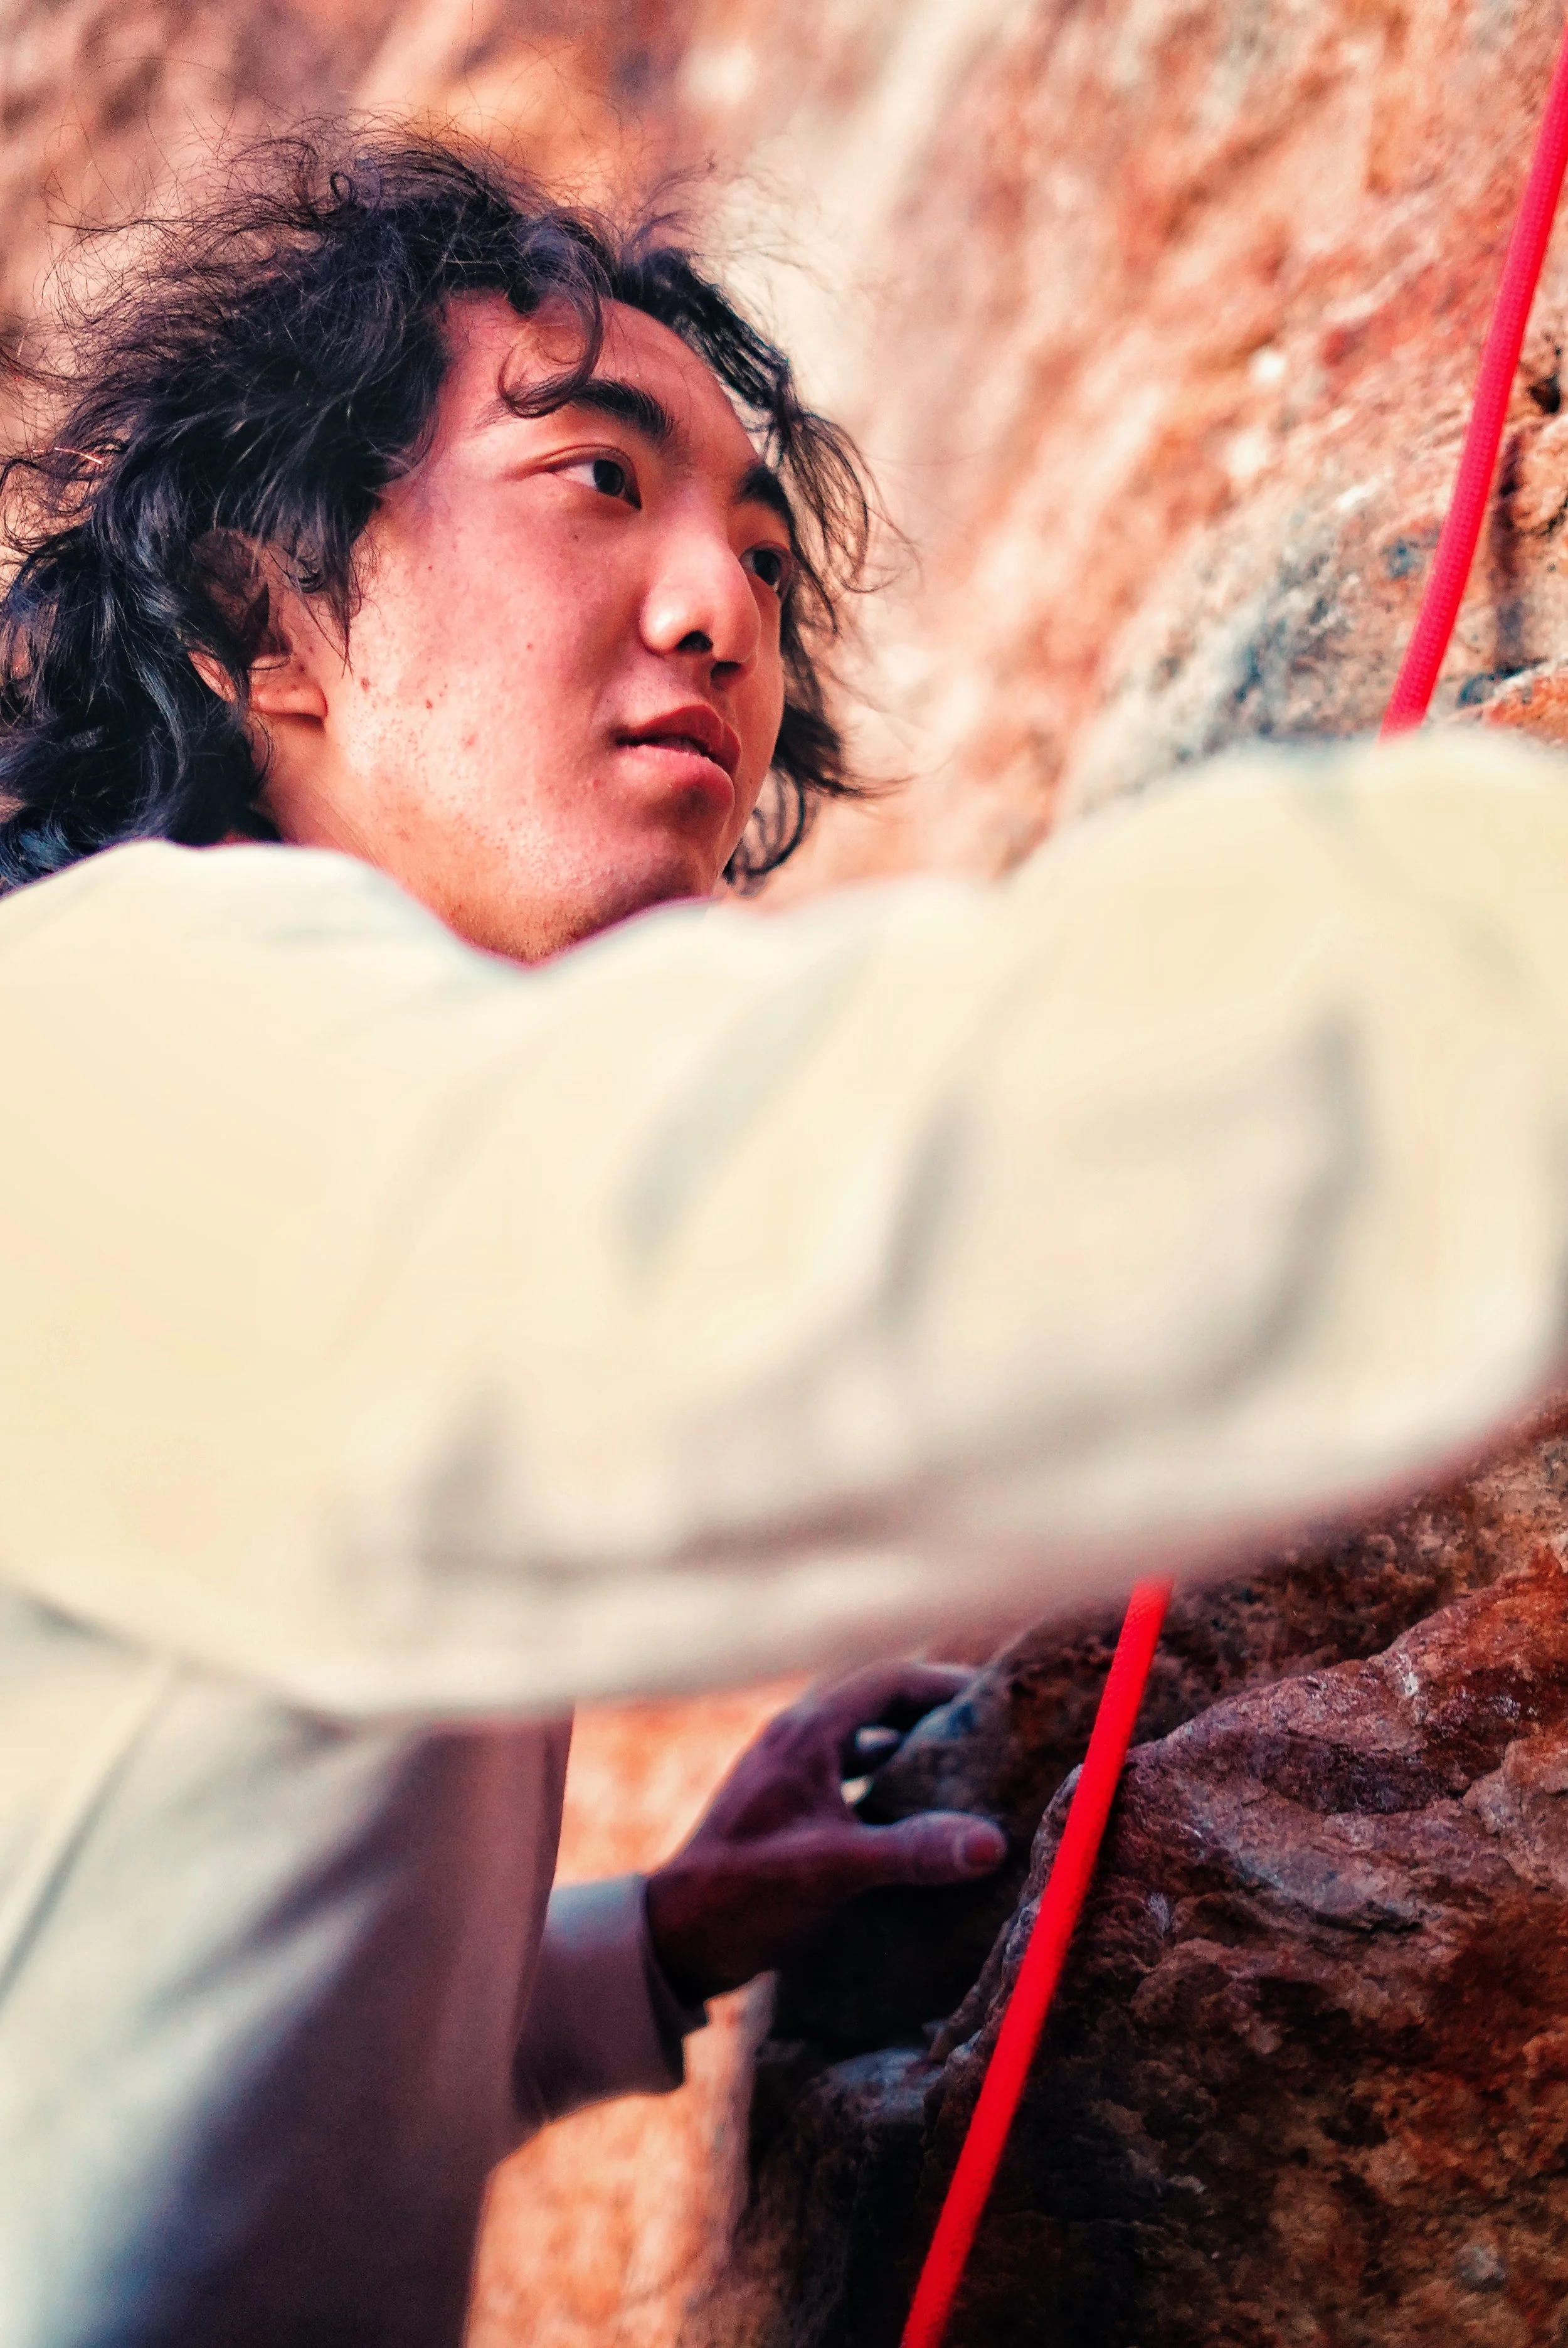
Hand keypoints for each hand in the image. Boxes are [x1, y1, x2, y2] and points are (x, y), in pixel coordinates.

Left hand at [644, 1662, 1007, 2004]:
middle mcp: (794, 1740)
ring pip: (860, 1740)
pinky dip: (882, 1783)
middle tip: (987, 1730)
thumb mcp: (836, 1869)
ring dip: (906, 1748)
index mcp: (805, 1733)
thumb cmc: (746, 1894)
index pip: (886, 1682)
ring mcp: (785, 1772)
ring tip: (962, 1769)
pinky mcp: (783, 1807)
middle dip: (930, 1712)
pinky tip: (911, 1817)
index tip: (993, 1697)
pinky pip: (845, 1776)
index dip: (942, 1684)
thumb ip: (912, 1851)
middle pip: (875, 1704)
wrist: (676, 1937)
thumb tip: (993, 1841)